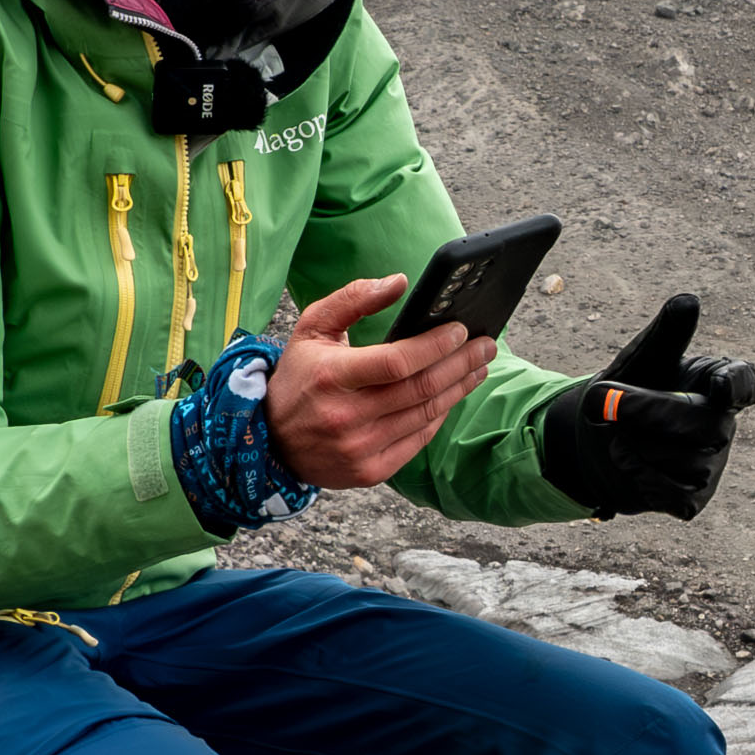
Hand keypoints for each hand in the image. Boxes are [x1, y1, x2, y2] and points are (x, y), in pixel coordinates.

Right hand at [269, 274, 491, 489]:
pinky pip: (418, 440)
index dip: (435, 345)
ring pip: (426, 414)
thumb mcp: (312, 328)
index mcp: (331, 377)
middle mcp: (346, 416)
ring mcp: (359, 448)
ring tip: (478, 367)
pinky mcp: (369, 471)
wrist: (269, 441)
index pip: (397, 361)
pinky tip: (452, 395)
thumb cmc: (297, 377)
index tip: (461, 330)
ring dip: (459, 388)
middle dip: (462, 363)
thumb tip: (400, 282)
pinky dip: (440, 415)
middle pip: (421, 388)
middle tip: (486, 345)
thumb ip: (354, 298)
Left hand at [540, 293, 754, 519]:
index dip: (736, 387)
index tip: (720, 386)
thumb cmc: (632, 388)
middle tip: (604, 402)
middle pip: (703, 426)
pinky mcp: (693, 498)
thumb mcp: (643, 359)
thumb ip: (666, 334)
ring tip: (614, 435)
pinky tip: (624, 461)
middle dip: (648, 412)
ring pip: (684, 462)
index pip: (743, 383)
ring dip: (636, 446)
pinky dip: (642, 479)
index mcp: (717, 382)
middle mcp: (722, 425)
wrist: (601, 439)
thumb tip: (687, 300)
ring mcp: (711, 465)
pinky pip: (674, 495)